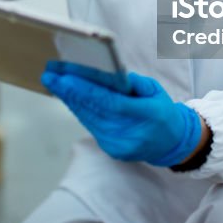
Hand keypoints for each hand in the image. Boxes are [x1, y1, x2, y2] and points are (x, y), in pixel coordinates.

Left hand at [42, 61, 201, 166]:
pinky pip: (91, 125)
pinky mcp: (111, 149)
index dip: (87, 90)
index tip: (67, 77)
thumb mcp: (155, 91)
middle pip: (94, 110)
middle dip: (70, 92)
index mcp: (146, 115)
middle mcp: (130, 133)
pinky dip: (79, 110)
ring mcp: (119, 144)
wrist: (171, 144)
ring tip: (54, 83)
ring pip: (89, 118)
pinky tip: (68, 97)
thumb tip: (109, 73)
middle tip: (51, 77)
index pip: (111, 102)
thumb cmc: (162, 111)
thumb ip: (133, 82)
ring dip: (70, 100)